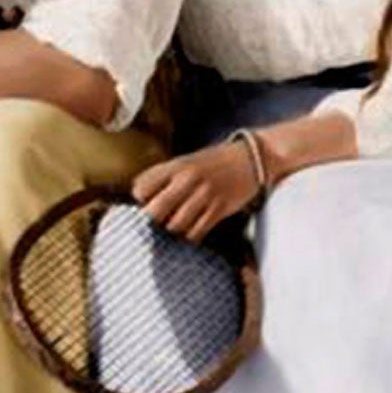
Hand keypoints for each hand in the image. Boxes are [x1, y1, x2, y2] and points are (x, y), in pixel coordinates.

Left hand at [132, 142, 262, 241]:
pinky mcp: (220, 209)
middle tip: (160, 218)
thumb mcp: (187, 160)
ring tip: (178, 224)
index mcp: (177, 166)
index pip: (141, 188)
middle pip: (154, 211)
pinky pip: (197, 231)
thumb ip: (164, 175)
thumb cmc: (215, 161)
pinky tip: (193, 229)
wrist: (252, 158)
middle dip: (154, 219)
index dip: (140, 199)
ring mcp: (205, 195)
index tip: (147, 201)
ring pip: (175, 225)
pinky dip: (191, 234)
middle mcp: (188, 180)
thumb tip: (139, 195)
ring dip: (173, 228)